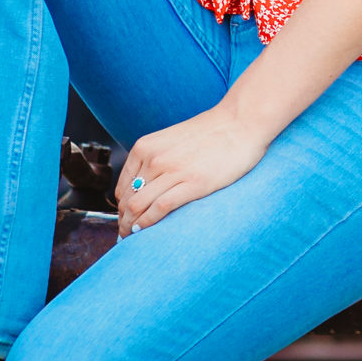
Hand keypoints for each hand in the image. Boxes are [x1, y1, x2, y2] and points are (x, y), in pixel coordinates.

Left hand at [116, 106, 270, 235]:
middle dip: (123, 222)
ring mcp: (173, 171)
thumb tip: (145, 187)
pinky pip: (160, 208)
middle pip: (127, 200)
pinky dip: (148, 223)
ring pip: (138, 206)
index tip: (125, 221)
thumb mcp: (172, 140)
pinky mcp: (193, 183)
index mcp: (145, 148)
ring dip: (132, 226)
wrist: (240, 122)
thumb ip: (156, 160)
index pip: (122, 188)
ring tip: (134, 238)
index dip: (121, 210)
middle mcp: (154, 159)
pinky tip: (146, 231)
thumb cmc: (212, 132)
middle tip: (126, 236)